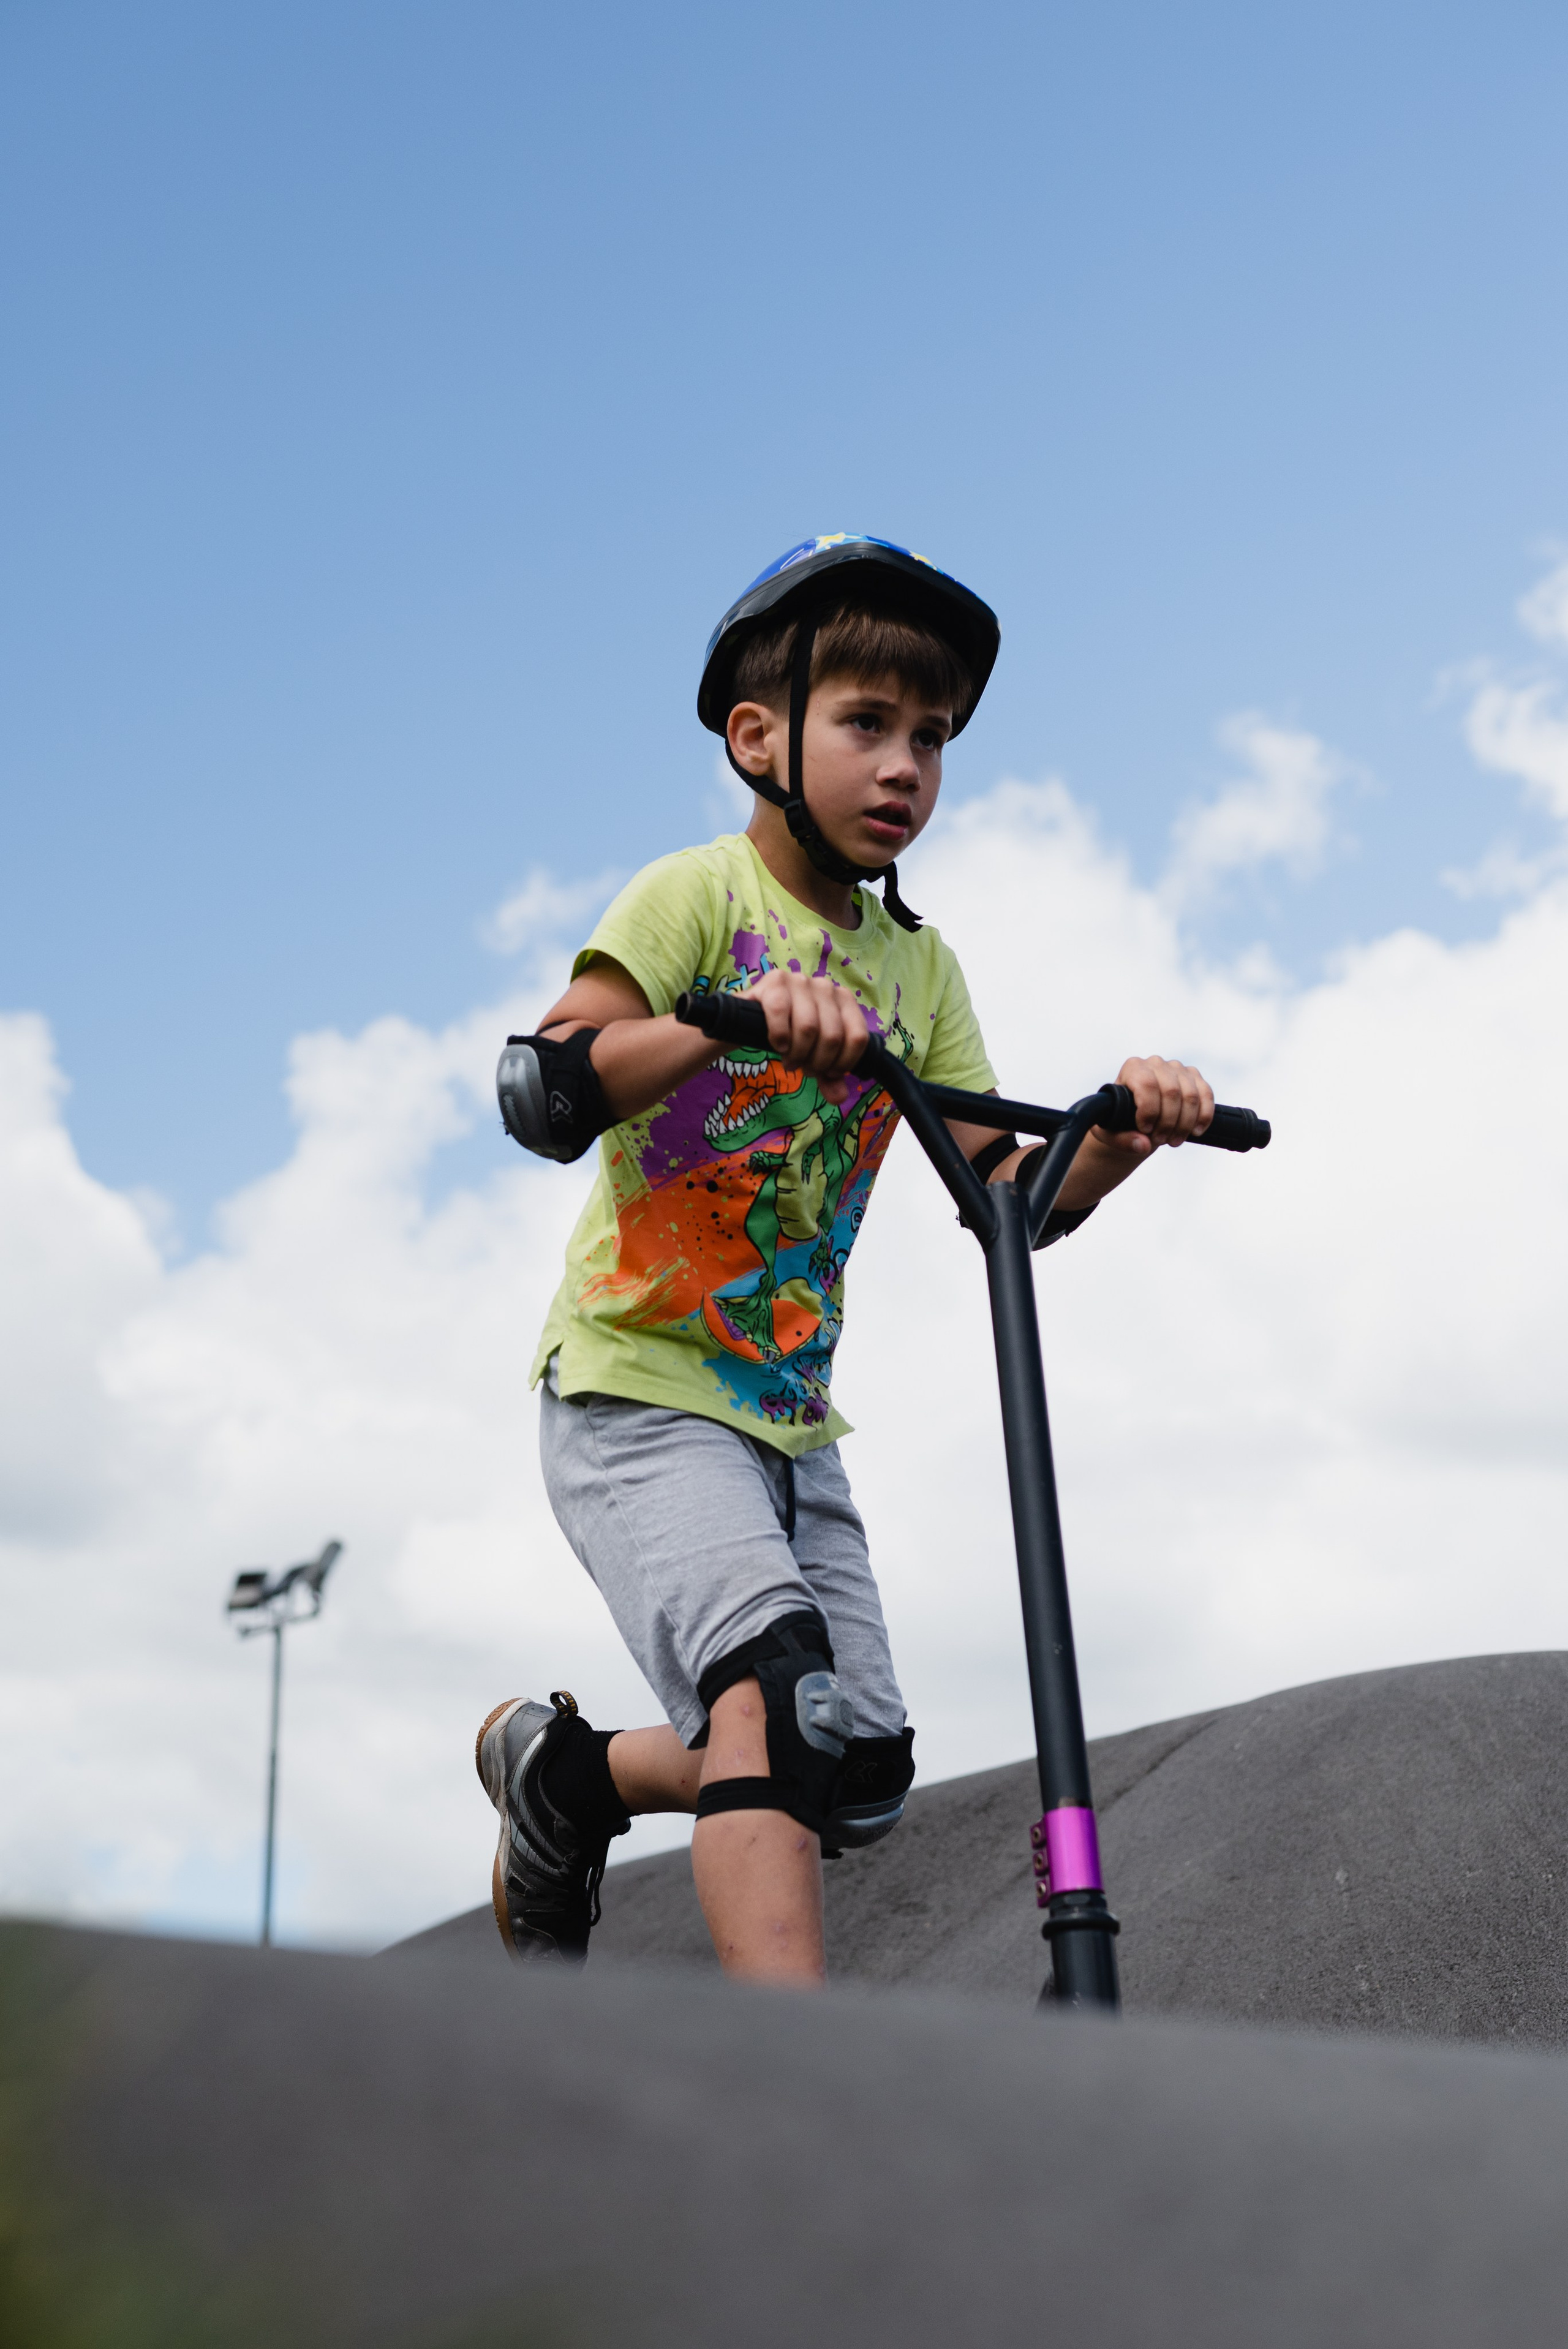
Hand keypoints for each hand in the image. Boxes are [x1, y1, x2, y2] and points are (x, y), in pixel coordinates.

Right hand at [743, 969, 868, 1105]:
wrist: (751, 1019)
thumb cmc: (791, 1036)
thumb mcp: (813, 1057)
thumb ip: (829, 1077)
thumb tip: (840, 1097)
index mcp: (844, 1000)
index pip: (858, 1037)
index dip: (844, 1063)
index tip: (829, 1073)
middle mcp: (825, 986)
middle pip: (832, 1036)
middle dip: (817, 1062)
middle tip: (804, 1069)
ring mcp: (800, 980)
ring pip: (808, 1027)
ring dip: (797, 1053)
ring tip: (790, 1060)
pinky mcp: (775, 981)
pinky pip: (781, 1012)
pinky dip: (779, 1035)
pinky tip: (778, 1044)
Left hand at [1093, 1055, 1213, 1159]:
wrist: (1136, 1120)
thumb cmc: (1119, 1123)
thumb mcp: (1111, 1134)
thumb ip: (1123, 1140)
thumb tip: (1143, 1145)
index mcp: (1133, 1068)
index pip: (1146, 1083)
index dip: (1149, 1110)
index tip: (1145, 1130)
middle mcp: (1156, 1063)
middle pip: (1171, 1091)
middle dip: (1168, 1122)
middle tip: (1161, 1140)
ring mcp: (1178, 1069)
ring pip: (1191, 1095)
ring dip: (1185, 1123)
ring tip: (1174, 1141)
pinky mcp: (1194, 1078)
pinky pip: (1206, 1094)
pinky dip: (1204, 1115)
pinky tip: (1196, 1131)